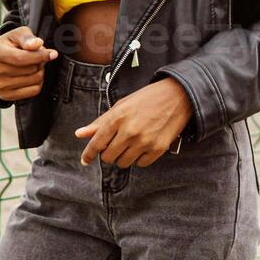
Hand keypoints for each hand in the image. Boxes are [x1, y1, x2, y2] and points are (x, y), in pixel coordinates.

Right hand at [0, 26, 57, 101]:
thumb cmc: (11, 44)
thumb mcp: (18, 34)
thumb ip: (28, 38)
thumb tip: (38, 44)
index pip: (20, 58)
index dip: (40, 56)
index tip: (53, 54)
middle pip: (30, 69)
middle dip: (40, 62)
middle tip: (38, 57)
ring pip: (34, 80)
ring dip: (40, 71)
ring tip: (34, 65)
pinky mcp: (5, 95)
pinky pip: (33, 91)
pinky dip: (38, 83)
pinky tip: (32, 75)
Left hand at [74, 78, 192, 167]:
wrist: (179, 95)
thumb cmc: (148, 98)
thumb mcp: (122, 105)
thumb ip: (101, 121)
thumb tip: (80, 134)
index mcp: (118, 118)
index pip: (96, 143)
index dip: (88, 154)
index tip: (85, 160)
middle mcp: (130, 131)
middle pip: (108, 157)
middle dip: (108, 153)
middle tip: (116, 144)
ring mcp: (145, 141)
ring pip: (123, 163)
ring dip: (123, 157)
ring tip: (131, 144)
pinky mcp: (158, 148)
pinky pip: (140, 164)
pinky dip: (138, 158)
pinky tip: (142, 147)